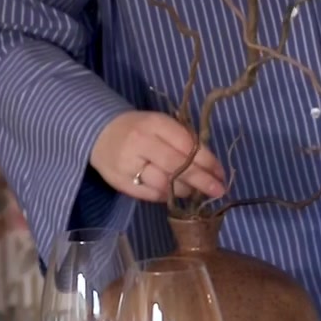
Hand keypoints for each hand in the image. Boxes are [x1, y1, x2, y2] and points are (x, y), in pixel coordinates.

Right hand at [90, 111, 226, 204]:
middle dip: (201, 180)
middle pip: (177, 166)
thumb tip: (211, 167)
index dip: (207, 161)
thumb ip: (183, 141)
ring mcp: (128, 164)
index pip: (187, 145)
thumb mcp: (161, 125)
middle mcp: (141, 143)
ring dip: (184, 190)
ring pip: (164, 184)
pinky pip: (149, 195)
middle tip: (218, 190)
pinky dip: (165, 197)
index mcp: (154, 124)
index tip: (221, 173)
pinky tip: (173, 194)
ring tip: (194, 192)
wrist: (99, 133)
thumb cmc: (139, 129)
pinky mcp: (120, 182)